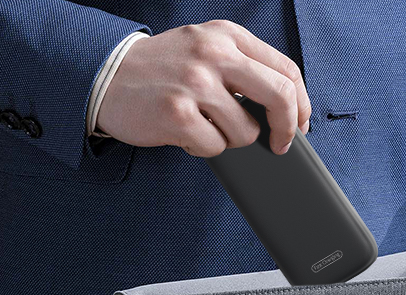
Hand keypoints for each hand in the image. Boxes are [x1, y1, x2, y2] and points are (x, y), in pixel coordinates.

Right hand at [96, 20, 311, 156]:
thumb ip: (245, 66)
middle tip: (281, 145)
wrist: (104, 75)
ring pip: (246, 131)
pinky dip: (203, 148)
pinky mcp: (177, 114)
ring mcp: (194, 83)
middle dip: (288, 128)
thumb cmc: (163, 68)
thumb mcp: (206, 47)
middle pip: (281, 97)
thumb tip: (289, 109)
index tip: (299, 124)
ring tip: (205, 125)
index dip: (301, 104)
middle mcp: (214, 54)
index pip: (287, 71)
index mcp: (228, 36)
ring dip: (230, 139)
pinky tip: (186, 133)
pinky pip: (215, 147)